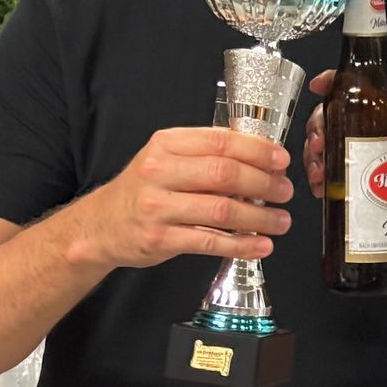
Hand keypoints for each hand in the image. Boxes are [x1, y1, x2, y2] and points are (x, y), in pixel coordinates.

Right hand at [72, 127, 291, 269]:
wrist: (101, 226)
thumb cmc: (143, 190)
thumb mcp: (166, 159)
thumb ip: (206, 154)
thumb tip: (260, 158)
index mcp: (167, 145)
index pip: (221, 141)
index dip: (257, 151)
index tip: (281, 160)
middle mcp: (160, 172)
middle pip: (225, 174)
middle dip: (264, 184)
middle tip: (285, 191)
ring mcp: (158, 207)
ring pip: (221, 210)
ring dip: (259, 217)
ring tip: (281, 221)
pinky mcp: (160, 238)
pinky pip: (209, 241)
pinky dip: (241, 244)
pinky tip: (261, 245)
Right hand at [300, 67, 386, 213]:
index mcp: (375, 119)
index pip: (350, 92)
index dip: (331, 83)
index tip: (318, 86)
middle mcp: (356, 132)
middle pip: (325, 117)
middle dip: (315, 128)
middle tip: (318, 146)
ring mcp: (344, 154)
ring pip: (316, 144)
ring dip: (311, 156)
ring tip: (319, 173)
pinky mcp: (337, 176)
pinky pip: (317, 170)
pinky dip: (314, 177)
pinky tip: (319, 187)